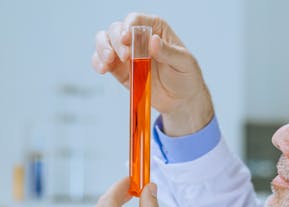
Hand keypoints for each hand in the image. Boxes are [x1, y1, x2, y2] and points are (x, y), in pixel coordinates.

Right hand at [92, 12, 213, 135]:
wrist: (181, 100)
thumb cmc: (186, 76)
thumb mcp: (184, 63)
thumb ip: (169, 52)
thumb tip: (153, 40)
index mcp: (156, 29)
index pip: (137, 20)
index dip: (129, 26)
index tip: (127, 38)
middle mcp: (138, 37)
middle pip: (117, 29)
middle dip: (116, 41)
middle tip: (125, 57)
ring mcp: (127, 53)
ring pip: (105, 40)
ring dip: (102, 48)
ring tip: (108, 62)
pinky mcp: (119, 69)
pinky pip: (102, 60)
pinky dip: (98, 62)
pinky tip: (102, 69)